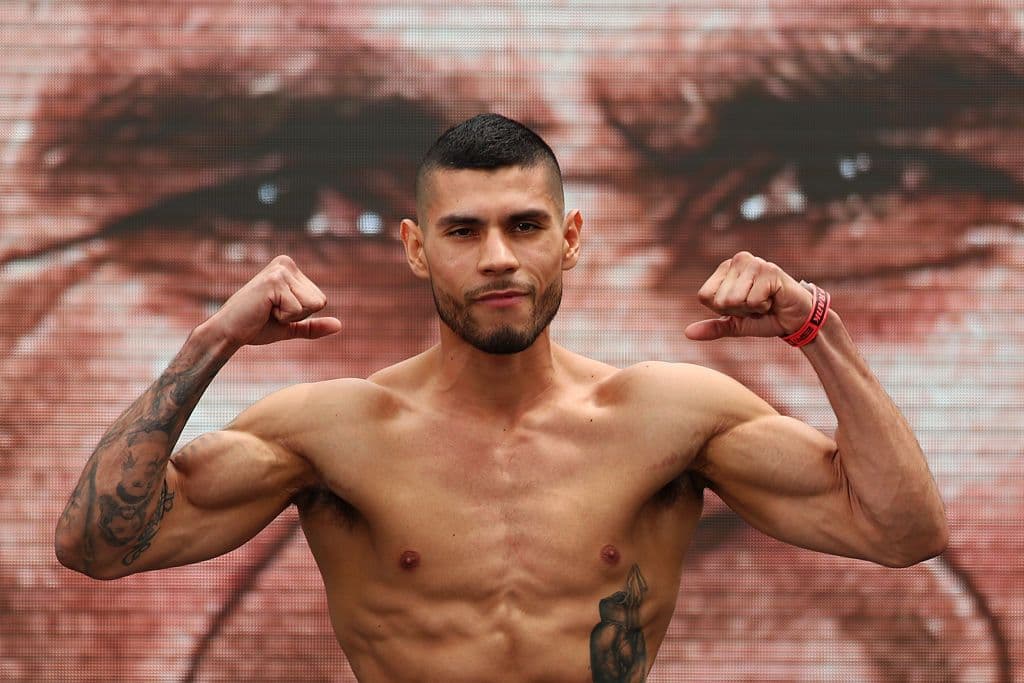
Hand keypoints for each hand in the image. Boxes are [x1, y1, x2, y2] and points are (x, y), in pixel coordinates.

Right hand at [203, 255, 342, 347]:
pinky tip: (264, 309)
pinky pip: (298, 308)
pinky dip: (283, 316)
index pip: (321, 300)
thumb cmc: (256, 327)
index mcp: (291, 269)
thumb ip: (313, 325)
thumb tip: (340, 326)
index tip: (277, 311)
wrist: (229, 333)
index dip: (301, 314)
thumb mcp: (290, 326)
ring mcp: (281, 270)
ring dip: (290, 315)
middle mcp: (287, 263)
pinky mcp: (275, 280)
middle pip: (320, 301)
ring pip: (312, 304)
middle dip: (298, 314)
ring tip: (267, 309)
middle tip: (271, 311)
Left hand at [684, 251, 813, 340]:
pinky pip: (753, 300)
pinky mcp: (770, 270)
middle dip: (738, 310)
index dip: (722, 310)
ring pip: (734, 299)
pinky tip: (774, 298)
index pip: (705, 296)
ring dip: (751, 308)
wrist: (796, 319)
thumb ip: (713, 327)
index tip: (740, 307)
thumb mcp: (735, 324)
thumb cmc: (765, 317)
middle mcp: (738, 260)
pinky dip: (764, 306)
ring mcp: (754, 263)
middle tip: (756, 305)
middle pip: (719, 300)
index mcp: (725, 269)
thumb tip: (687, 333)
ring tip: (765, 300)